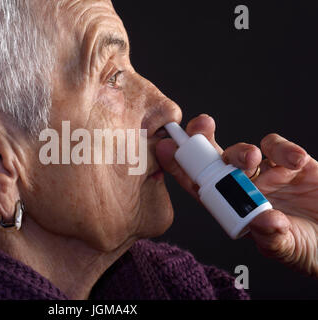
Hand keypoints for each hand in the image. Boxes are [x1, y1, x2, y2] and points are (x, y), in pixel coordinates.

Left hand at [156, 114, 317, 277]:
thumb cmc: (306, 246)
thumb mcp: (287, 247)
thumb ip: (275, 237)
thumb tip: (263, 222)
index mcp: (231, 207)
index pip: (198, 185)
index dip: (181, 167)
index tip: (165, 148)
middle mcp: (242, 186)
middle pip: (214, 160)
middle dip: (202, 141)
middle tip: (200, 128)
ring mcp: (266, 172)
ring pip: (242, 152)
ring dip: (242, 151)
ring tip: (251, 159)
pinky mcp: (291, 163)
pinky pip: (278, 147)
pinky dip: (284, 149)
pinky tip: (294, 161)